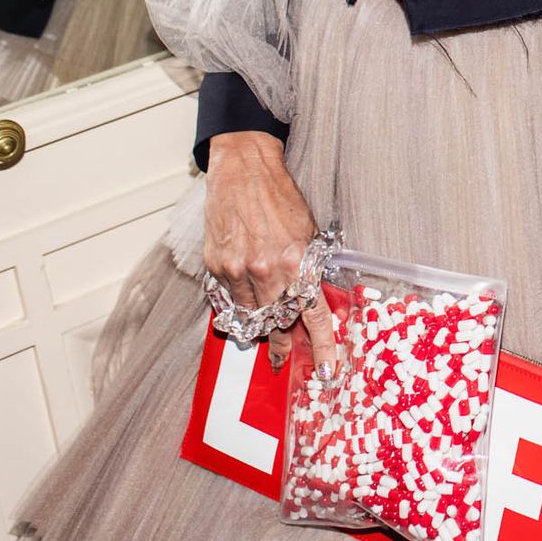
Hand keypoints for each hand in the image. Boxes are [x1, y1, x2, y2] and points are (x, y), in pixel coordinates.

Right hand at [202, 132, 334, 367]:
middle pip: (278, 324)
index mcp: (296, 262)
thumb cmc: (280, 197)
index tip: (326, 369)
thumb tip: (314, 295)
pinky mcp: (216, 266)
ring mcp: (236, 271)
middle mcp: (265, 271)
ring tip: (266, 332)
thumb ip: (310, 265)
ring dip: (260, 326)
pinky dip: (239, 305)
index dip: (322, 345)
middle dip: (283, 344)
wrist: (244, 170)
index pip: (313, 314)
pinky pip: (229, 300)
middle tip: (285, 357)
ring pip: (251, 317)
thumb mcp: (309, 231)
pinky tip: (245, 301)